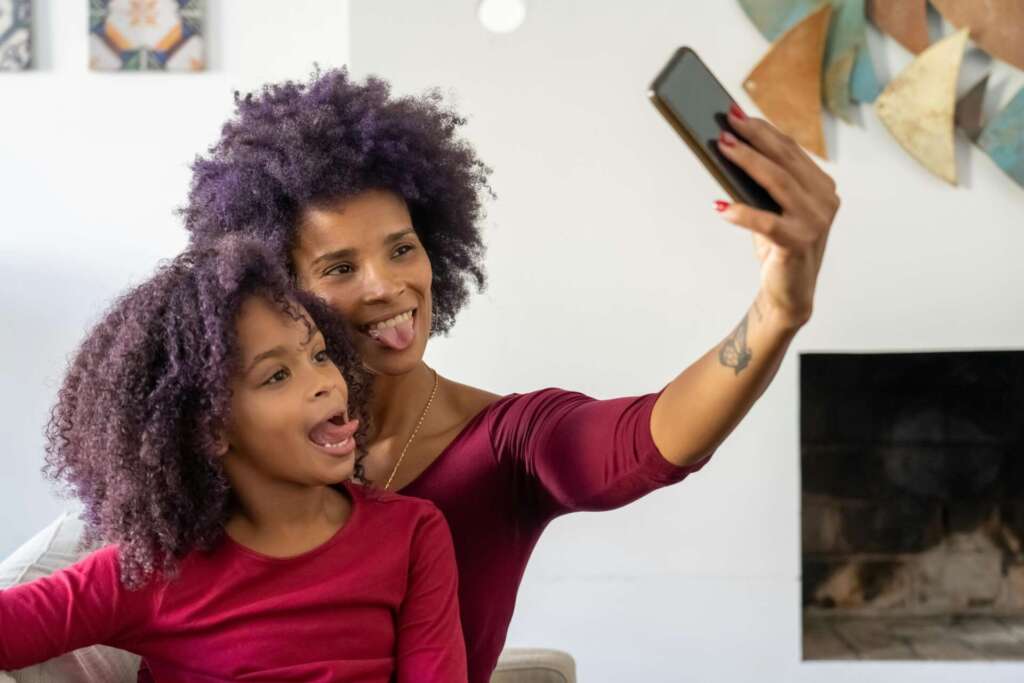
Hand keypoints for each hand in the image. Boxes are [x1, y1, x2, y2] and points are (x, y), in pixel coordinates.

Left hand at [715, 105, 838, 329]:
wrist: (789, 294)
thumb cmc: (777, 247)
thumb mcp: (772, 209)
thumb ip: (761, 183)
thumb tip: (727, 148)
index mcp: (821, 187)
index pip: (790, 149)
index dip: (762, 129)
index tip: (735, 113)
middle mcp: (824, 200)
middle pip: (784, 159)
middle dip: (753, 137)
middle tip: (725, 122)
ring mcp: (815, 221)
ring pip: (777, 182)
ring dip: (746, 161)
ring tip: (721, 147)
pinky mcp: (799, 243)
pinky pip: (766, 222)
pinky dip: (741, 213)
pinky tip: (719, 206)